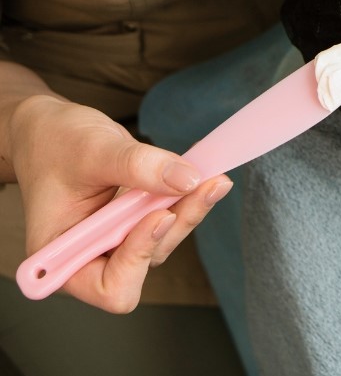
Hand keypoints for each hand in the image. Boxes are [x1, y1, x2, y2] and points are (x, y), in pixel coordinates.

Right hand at [8, 95, 230, 312]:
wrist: (52, 131)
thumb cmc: (54, 144)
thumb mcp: (93, 150)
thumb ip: (137, 166)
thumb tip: (186, 180)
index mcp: (61, 255)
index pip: (108, 286)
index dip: (137, 257)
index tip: (158, 216)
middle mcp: (90, 257)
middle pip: (145, 263)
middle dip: (176, 224)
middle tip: (207, 185)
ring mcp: (116, 242)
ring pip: (163, 240)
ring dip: (189, 210)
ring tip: (212, 177)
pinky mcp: (135, 224)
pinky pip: (168, 219)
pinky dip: (187, 198)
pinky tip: (203, 175)